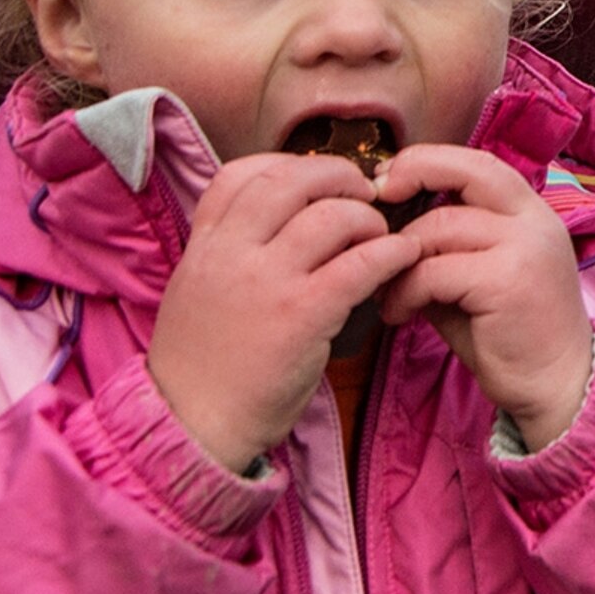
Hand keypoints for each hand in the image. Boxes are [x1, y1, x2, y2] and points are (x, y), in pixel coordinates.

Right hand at [152, 154, 426, 472]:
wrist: (192, 427)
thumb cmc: (208, 367)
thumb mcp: (197, 293)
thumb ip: (232, 254)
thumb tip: (286, 222)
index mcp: (203, 247)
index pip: (239, 174)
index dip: (288, 166)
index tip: (318, 180)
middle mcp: (229, 254)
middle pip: (291, 180)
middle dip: (338, 176)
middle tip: (365, 195)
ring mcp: (265, 282)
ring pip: (333, 215)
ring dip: (370, 219)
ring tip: (381, 239)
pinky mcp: (303, 314)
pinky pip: (362, 263)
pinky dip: (393, 253)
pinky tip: (402, 260)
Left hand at [374, 145, 593, 452]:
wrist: (555, 386)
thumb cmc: (509, 336)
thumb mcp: (477, 279)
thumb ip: (446, 247)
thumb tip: (385, 228)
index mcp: (531, 214)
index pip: (479, 162)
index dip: (429, 161)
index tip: (387, 180)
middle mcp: (536, 222)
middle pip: (467, 171)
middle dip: (412, 175)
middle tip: (374, 204)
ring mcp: (526, 248)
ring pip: (438, 228)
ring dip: (397, 260)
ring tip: (387, 294)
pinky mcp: (507, 281)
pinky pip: (432, 270)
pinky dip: (405, 292)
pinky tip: (400, 315)